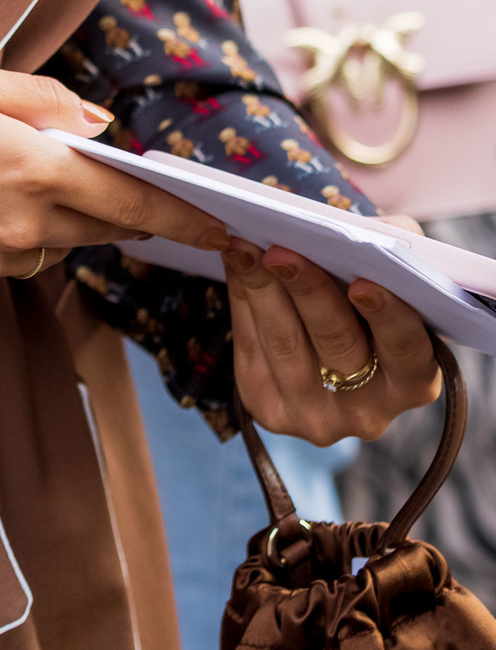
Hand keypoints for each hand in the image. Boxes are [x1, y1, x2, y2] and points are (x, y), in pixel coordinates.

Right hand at [0, 64, 229, 303]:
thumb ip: (49, 102)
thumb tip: (103, 131)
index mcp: (34, 166)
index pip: (132, 203)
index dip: (183, 219)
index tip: (224, 230)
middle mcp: (21, 224)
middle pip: (90, 228)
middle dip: (95, 208)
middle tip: (70, 180)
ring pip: (40, 248)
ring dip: (33, 221)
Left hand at [225, 240, 441, 442]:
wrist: (325, 343)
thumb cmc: (368, 304)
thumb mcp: (395, 279)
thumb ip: (398, 254)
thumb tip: (371, 232)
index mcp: (413, 383)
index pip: (407, 352)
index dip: (387, 318)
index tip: (362, 283)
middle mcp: (368, 413)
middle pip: (337, 344)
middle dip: (308, 291)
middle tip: (281, 251)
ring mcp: (315, 417)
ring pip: (285, 347)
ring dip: (262, 290)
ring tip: (245, 248)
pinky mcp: (269, 409)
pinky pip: (251, 348)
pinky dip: (242, 299)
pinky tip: (236, 263)